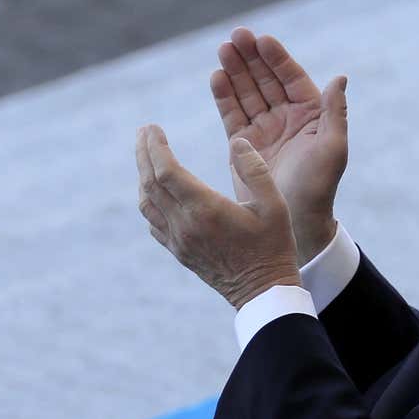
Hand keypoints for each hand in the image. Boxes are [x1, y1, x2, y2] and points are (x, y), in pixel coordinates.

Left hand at [136, 126, 301, 308]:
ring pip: (146, 203)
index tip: (152, 127)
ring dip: (143, 176)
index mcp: (206, 209)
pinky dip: (148, 200)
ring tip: (146, 156)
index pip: (167, 171)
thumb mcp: (275, 204)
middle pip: (150, 183)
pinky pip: (153, 222)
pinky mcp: (179, 251)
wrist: (263, 291)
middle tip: (143, 131)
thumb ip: (255, 170)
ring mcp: (178, 240)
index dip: (156, 147)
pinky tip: (155, 191)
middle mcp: (185, 224)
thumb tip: (238, 141)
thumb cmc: (274, 245)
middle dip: (144, 154)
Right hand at [212, 28, 347, 265]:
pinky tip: (216, 77)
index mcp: (311, 115)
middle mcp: (288, 118)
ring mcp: (265, 129)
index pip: (292, 78)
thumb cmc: (319, 186)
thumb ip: (335, 112)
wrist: (294, 221)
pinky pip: (233, 113)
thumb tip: (340, 77)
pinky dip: (224, 96)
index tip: (262, 39)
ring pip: (247, 93)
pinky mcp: (244, 144)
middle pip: (266, 80)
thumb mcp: (332, 148)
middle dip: (251, 58)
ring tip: (222, 50)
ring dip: (235, 71)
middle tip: (234, 36)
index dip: (277, 58)